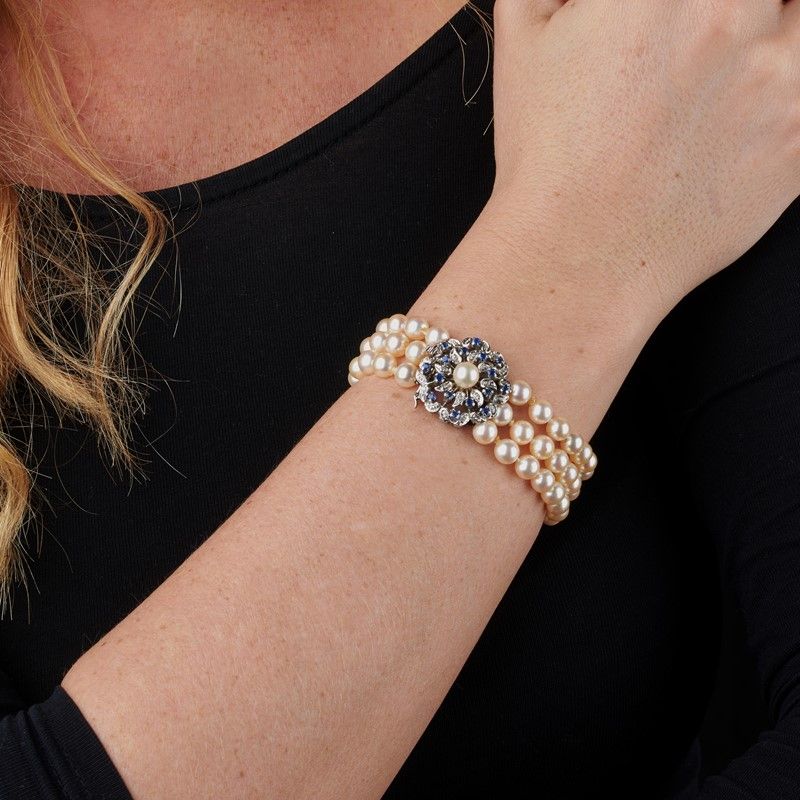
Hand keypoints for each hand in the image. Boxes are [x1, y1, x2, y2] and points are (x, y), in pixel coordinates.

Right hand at [490, 0, 799, 311]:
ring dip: (779, 31)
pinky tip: (756, 100)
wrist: (574, 257)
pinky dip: (790, 84)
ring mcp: (780, 76)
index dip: (676, 3)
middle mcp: (733, 14)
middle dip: (739, 11)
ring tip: (743, 56)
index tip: (667, 16)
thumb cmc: (544, 155)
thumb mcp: (523, 35)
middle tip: (710, 34)